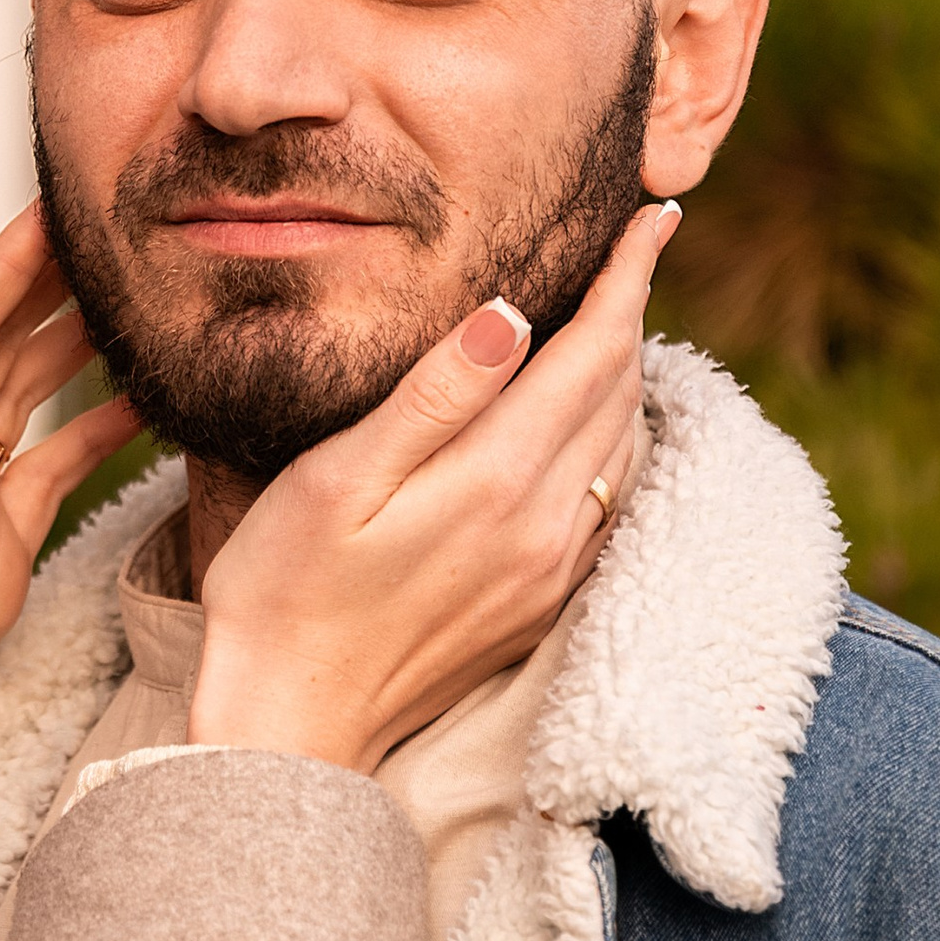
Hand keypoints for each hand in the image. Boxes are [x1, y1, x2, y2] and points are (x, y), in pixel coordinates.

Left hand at [0, 202, 140, 786]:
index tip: (47, 209)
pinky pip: (62, 466)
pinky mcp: (0, 548)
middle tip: (125, 223)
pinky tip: (152, 396)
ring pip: (37, 389)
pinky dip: (108, 427)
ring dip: (87, 336)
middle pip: (4, 342)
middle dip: (57, 276)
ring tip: (150, 290)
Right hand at [190, 202, 677, 774]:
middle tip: (633, 247)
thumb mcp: (336, 479)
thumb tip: (513, 313)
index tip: (657, 214)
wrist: (289, 726)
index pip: (595, 351)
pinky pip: (606, 503)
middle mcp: (543, 528)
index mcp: (496, 482)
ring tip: (611, 317)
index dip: (630, 275)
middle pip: (620, 394)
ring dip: (626, 376)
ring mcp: (547, 573)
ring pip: (623, 448)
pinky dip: (612, 441)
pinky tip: (587, 423)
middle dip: (632, 311)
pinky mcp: (537, 605)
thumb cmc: (282, 591)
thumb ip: (433, 395)